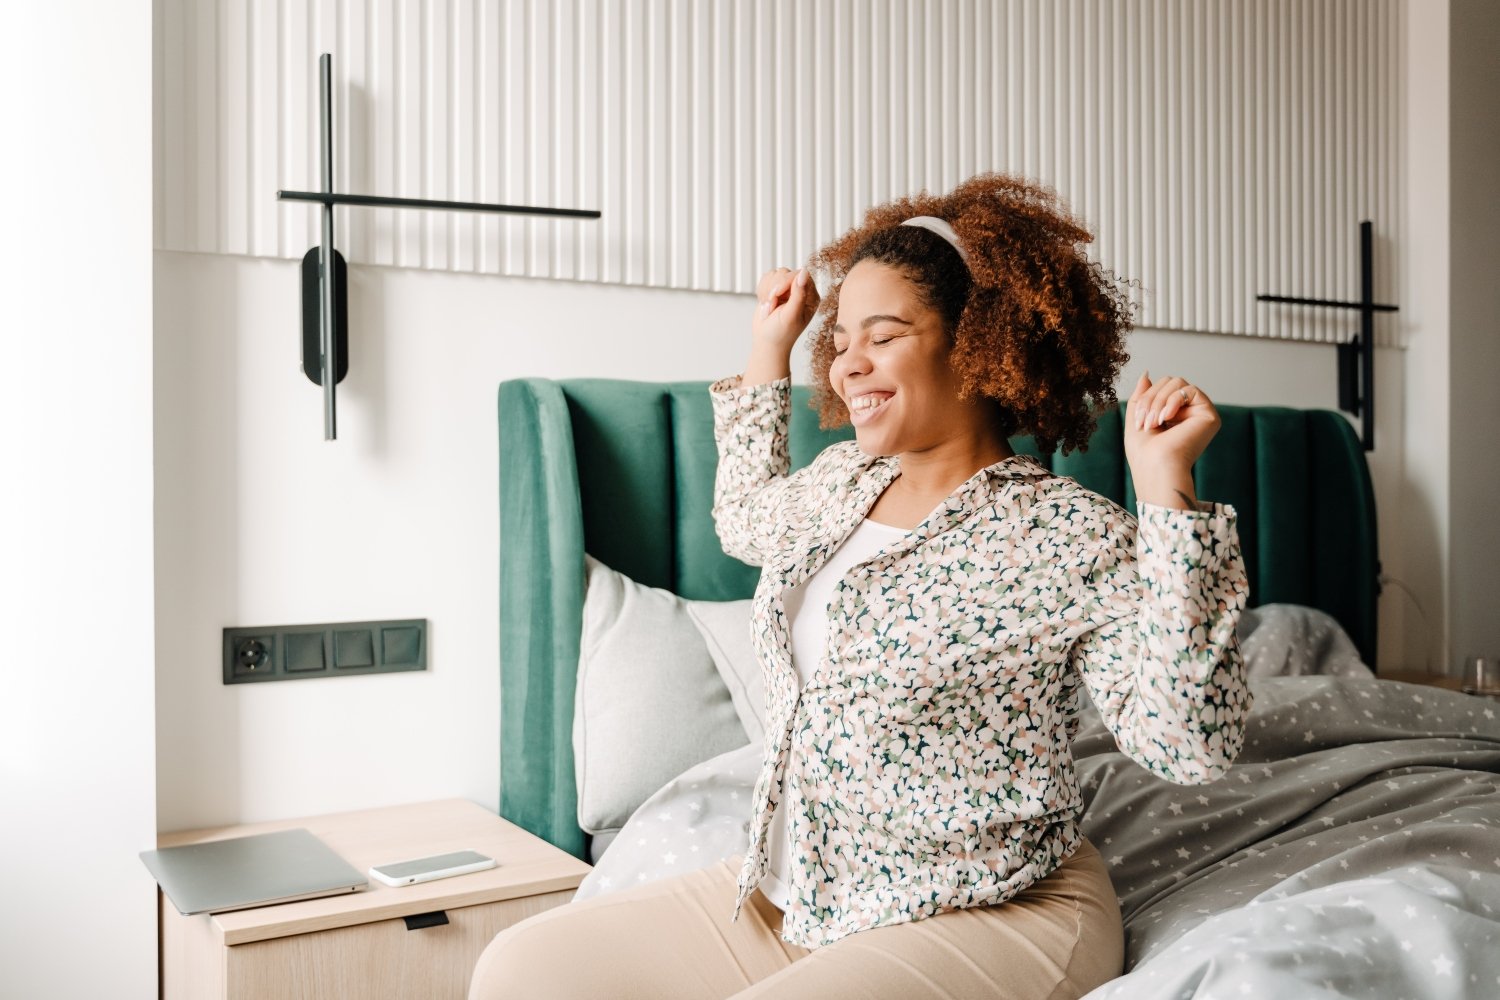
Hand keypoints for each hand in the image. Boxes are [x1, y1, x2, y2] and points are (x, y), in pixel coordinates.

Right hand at [751, 266, 820, 349]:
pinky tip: (765, 304)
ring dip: (767, 291)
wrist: (766, 342)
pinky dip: (761, 290)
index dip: (786, 280)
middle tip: (771, 306)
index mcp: (811, 297)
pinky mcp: (774, 289)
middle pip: (786, 273)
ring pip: (775, 274)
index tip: (776, 293)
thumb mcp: (791, 315)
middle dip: (774, 289)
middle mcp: (800, 291)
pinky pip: (766, 278)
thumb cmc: (781, 333)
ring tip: (769, 308)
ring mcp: (787, 289)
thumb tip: (804, 272)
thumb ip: (799, 294)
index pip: (801, 275)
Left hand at [1123, 372, 1221, 509]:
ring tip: (1155, 422)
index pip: (1161, 387)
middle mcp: (1190, 413)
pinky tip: (1167, 419)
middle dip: (1151, 398)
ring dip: (1159, 401)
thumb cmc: (1144, 452)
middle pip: (1169, 382)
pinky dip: (1172, 401)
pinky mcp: (1209, 415)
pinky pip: (1190, 390)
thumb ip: (1142, 395)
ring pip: (1177, 383)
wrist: (1154, 466)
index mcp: (1174, 415)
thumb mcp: (1137, 417)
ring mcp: (1200, 413)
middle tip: (1146, 422)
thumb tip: (1146, 374)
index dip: (1146, 397)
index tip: (1139, 421)